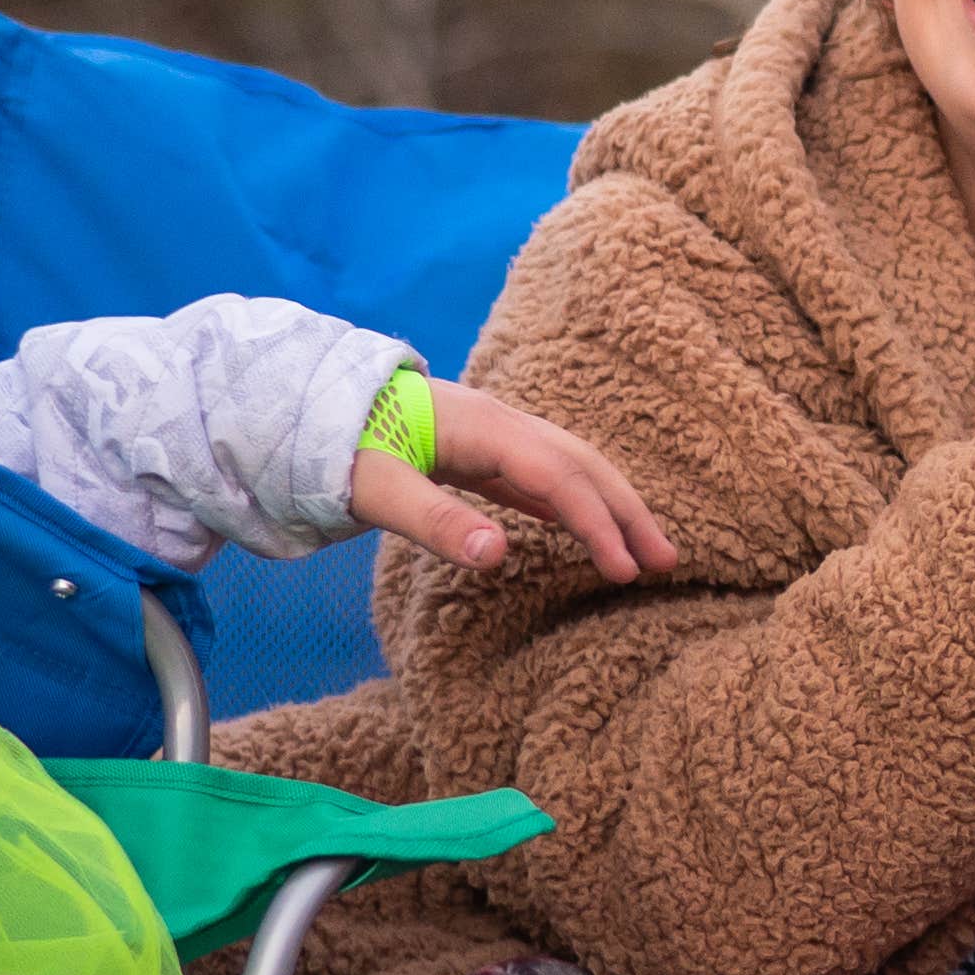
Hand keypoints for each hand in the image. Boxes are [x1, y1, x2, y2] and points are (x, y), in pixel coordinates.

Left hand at [350, 378, 675, 581]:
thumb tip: (498, 555)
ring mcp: (492, 434)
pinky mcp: (478, 450)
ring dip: (610, 506)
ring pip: (569, 466)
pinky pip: (542, 476)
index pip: (558, 476)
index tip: (625, 571)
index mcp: (481, 428)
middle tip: (667, 563)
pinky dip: (574, 503)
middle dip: (627, 511)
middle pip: (581, 464)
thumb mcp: (375, 489)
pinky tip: (586, 531)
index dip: (597, 523)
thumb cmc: (335, 446)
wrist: (307, 402)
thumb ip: (434, 520)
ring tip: (644, 551)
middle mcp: (499, 423)